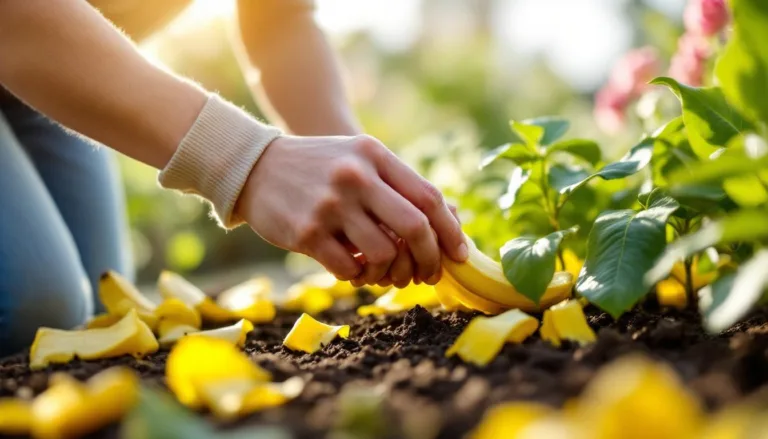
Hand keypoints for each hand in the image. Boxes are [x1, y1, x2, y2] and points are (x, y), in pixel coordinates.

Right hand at [235, 134, 467, 285]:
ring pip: (384, 254)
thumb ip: (400, 185)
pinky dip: (358, 275)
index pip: (428, 198)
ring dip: (389, 271)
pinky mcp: (307, 232)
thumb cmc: (320, 168)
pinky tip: (351, 267)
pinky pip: (349, 269)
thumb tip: (453, 218)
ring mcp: (330, 205)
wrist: (255, 167)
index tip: (459, 255)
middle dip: (429, 258)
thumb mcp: (360, 160)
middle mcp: (355, 177)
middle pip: (414, 228)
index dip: (450, 231)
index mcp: (374, 156)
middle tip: (428, 274)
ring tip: (381, 270)